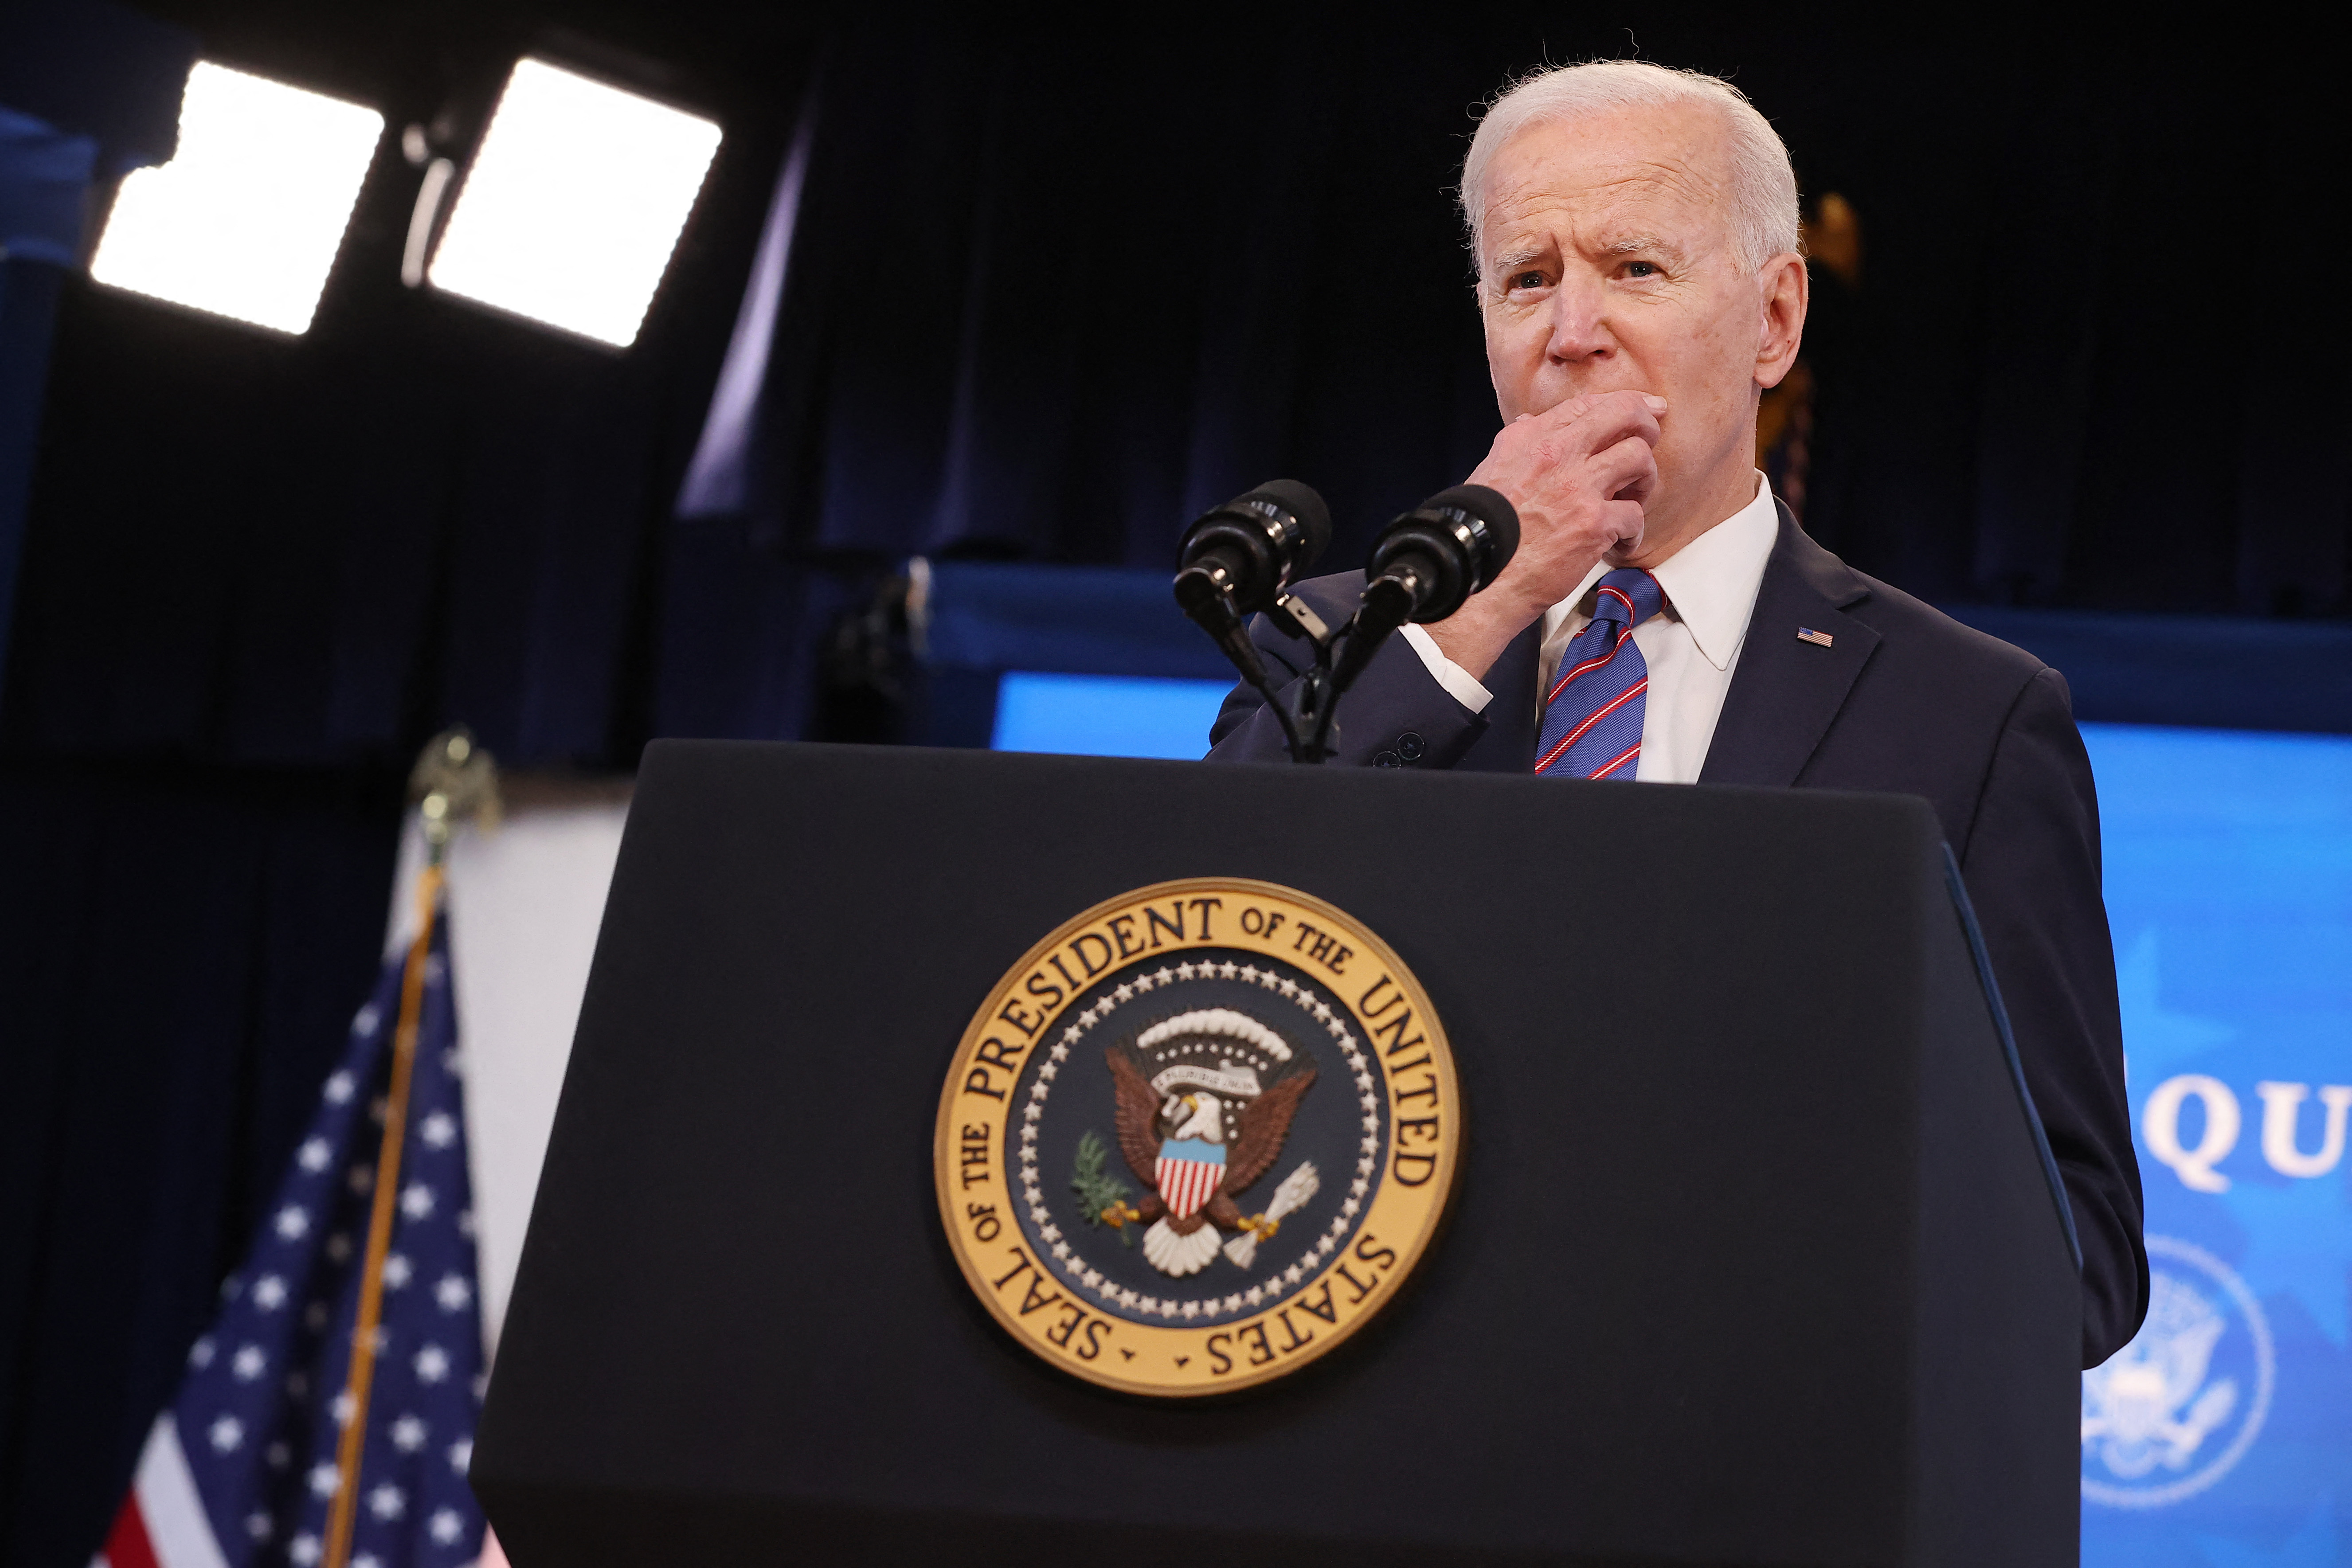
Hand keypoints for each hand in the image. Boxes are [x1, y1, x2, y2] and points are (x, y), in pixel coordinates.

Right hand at [1424, 390, 1664, 678]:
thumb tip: (1530, 424)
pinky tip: (1619, 544)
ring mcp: (1577, 487)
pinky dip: (1632, 533)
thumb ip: (1517, 445)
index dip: (1624, 403)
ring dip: (1643, 480)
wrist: (1475, 573)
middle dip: (1647, 425)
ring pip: (1639, 457)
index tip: (1643, 409)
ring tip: (1630, 500)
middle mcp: (1556, 454)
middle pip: (1624, 414)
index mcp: (1529, 439)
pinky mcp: (1593, 523)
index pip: (1588, 404)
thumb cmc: (1481, 531)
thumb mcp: (1492, 471)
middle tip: (1649, 443)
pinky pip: (1635, 515)